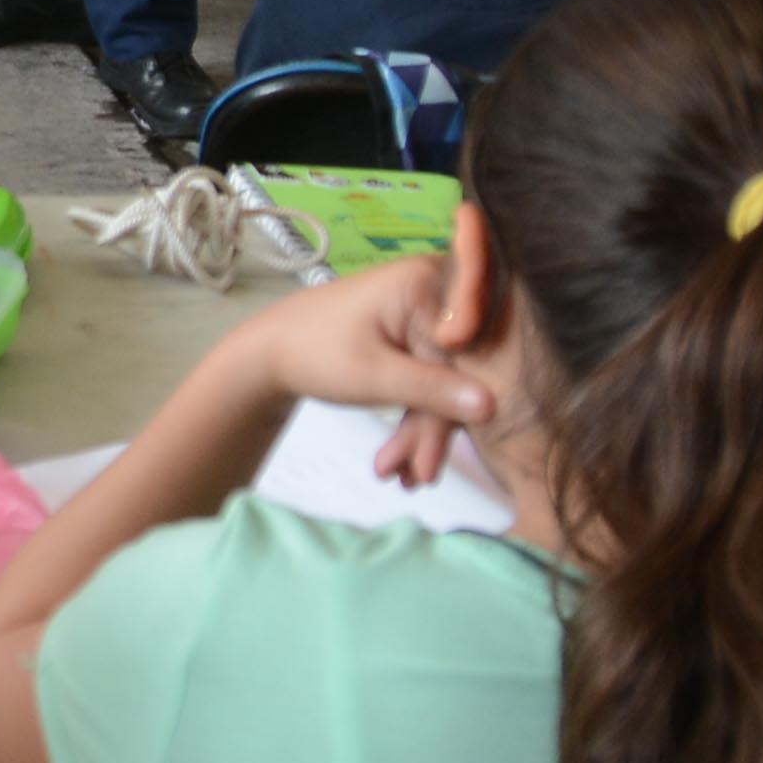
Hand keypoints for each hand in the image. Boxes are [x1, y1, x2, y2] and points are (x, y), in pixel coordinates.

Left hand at [237, 255, 494, 483]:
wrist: (271, 349)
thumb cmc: (313, 351)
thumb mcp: (372, 375)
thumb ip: (430, 390)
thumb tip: (492, 407)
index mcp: (427, 283)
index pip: (461, 360)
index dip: (449, 419)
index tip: (430, 467)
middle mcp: (436, 289)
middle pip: (455, 373)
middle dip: (429, 432)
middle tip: (411, 480)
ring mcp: (427, 310)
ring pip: (444, 383)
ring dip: (421, 433)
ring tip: (397, 475)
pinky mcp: (418, 331)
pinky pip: (432, 378)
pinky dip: (416, 417)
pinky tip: (402, 459)